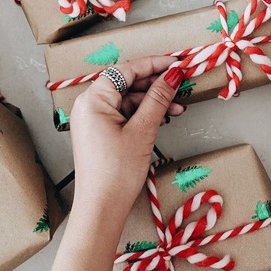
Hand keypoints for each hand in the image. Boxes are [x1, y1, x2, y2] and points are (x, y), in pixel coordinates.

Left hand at [69, 56, 184, 215]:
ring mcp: (95, 119)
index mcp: (93, 100)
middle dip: (156, 85)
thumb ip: (158, 99)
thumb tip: (173, 75)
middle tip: (181, 84)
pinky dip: (145, 114)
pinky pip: (125, 114)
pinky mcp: (101, 132)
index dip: (153, 64)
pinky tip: (164, 118)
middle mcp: (90, 106)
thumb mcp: (143, 130)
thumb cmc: (116, 172)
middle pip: (127, 83)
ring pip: (129, 100)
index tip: (176, 63)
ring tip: (178, 108)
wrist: (102, 207)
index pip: (126, 70)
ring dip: (154, 101)